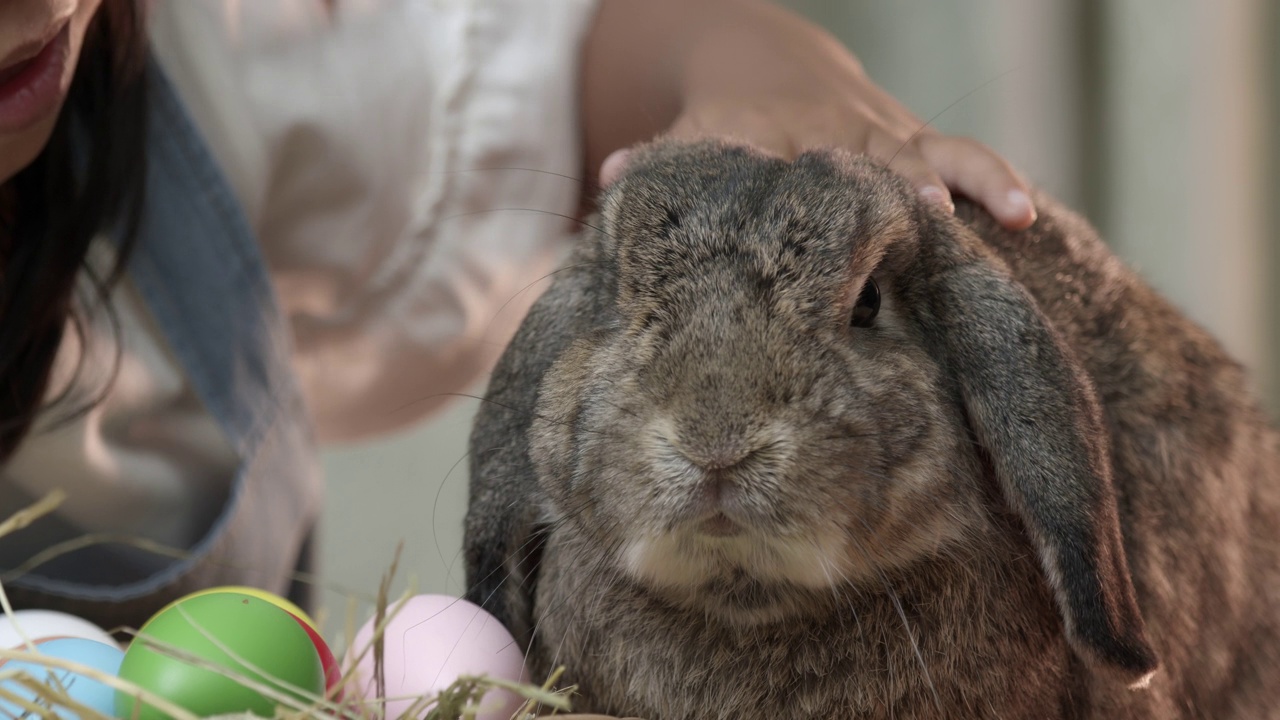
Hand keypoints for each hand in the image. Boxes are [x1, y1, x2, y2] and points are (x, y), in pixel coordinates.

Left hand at [582, 0, 1035, 229]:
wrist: (767, 61)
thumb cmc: (723, 121)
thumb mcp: (686, 136)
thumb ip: (658, 163)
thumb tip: (609, 183)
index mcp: (770, 135)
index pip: (781, 166)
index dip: (792, 196)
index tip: (806, 239)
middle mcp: (832, 132)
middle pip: (864, 164)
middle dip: (887, 195)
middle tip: (915, 229)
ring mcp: (880, 134)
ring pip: (927, 154)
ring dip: (961, 185)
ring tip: (1000, 217)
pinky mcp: (912, 138)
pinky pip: (961, 153)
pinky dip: (993, 179)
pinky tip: (1026, 215)